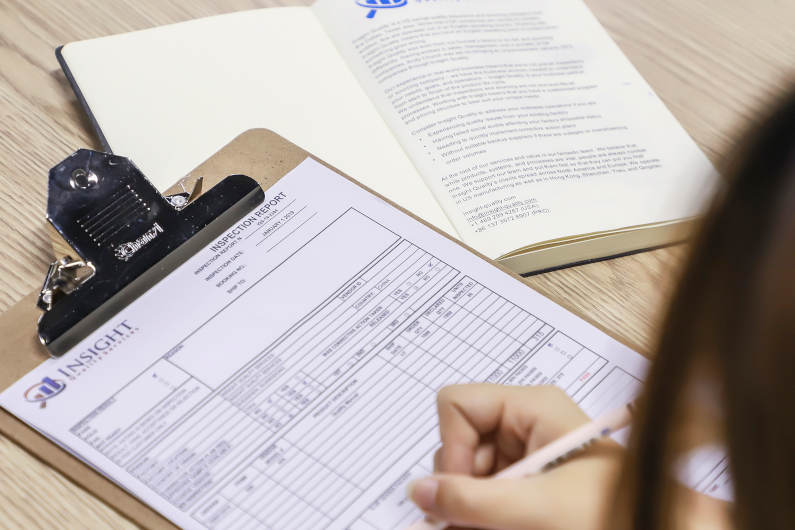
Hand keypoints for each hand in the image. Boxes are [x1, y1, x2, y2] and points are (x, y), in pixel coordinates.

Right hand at [408, 384, 623, 529]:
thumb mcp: (537, 507)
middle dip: (462, 484)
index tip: (466, 488)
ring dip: (472, 506)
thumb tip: (417, 491)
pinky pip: (486, 493)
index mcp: (531, 407)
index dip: (452, 445)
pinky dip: (483, 516)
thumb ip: (472, 501)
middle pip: (459, 441)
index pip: (458, 403)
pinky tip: (499, 527)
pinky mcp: (528, 483)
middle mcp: (524, 423)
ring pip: (468, 473)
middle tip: (480, 520)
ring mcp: (525, 454)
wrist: (655, 528)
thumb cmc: (611, 514)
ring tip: (500, 526)